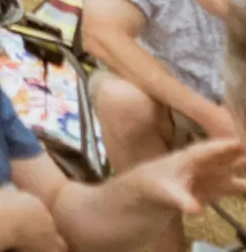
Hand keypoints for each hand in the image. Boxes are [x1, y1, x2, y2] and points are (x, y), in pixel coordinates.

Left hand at [118, 140, 245, 229]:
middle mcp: (190, 168)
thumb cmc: (136, 194)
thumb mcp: (156, 192)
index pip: (206, 149)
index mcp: (181, 160)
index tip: (242, 141)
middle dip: (237, 156)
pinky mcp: (195, 197)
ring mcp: (193, 182)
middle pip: (218, 159)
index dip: (224, 146)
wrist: (121, 212)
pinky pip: (219, 190)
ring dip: (239, 173)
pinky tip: (245, 187)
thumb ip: (176, 198)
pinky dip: (234, 189)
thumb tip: (194, 207)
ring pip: (222, 174)